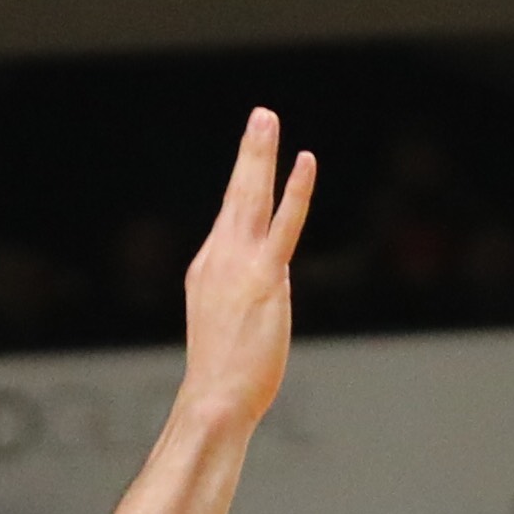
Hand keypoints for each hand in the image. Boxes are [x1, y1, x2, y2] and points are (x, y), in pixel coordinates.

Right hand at [168, 109, 312, 433]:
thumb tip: (258, 295)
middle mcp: (220, 257)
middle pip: (236, 194)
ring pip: (253, 197)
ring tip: (267, 119)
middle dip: (250, 152)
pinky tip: (303, 162)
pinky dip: (295, 191)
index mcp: (209, 266)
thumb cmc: (223, 375)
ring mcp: (241, 265)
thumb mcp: (226, 325)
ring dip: (260, 155)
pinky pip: (284, 225)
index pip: (230, 216)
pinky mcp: (267, 279)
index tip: (254, 155)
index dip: (243, 183)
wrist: (215, 397)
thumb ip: (240, 299)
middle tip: (261, 116)